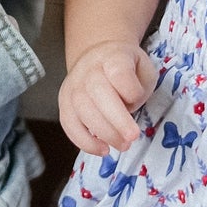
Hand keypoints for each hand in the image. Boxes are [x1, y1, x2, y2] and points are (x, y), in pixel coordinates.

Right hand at [59, 41, 157, 155]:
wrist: (98, 57)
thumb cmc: (126, 68)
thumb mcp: (143, 69)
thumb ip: (140, 86)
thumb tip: (127, 109)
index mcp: (112, 57)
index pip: (119, 72)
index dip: (130, 90)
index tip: (138, 98)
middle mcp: (89, 69)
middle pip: (98, 92)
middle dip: (116, 120)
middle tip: (132, 137)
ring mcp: (73, 85)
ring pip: (82, 110)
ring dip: (103, 133)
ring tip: (122, 145)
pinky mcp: (64, 102)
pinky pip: (68, 124)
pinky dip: (84, 141)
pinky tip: (102, 149)